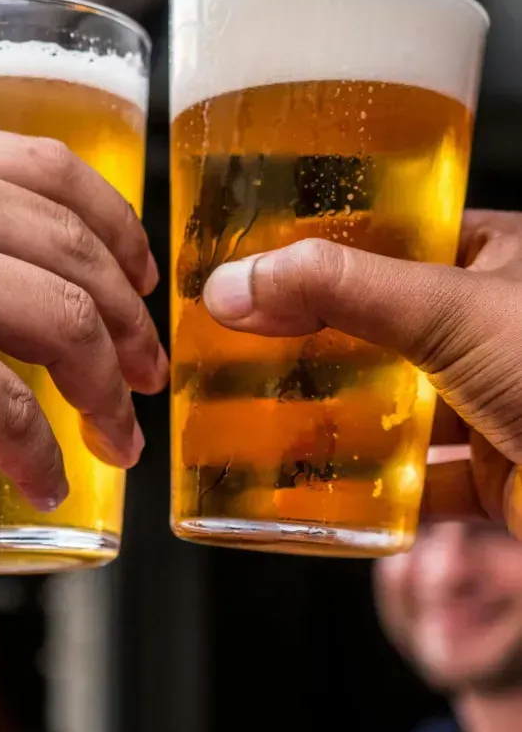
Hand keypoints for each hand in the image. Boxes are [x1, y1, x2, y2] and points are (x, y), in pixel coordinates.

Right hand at [0, 128, 167, 506]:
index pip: (49, 167)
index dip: (117, 225)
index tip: (142, 276)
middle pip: (73, 251)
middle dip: (130, 322)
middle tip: (147, 374)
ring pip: (63, 325)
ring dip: (109, 391)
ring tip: (119, 438)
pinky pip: (9, 410)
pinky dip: (41, 456)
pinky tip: (46, 482)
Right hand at [203, 211, 521, 532]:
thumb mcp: (449, 308)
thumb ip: (340, 290)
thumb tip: (236, 283)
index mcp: (492, 259)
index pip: (387, 239)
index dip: (318, 252)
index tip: (251, 267)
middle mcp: (489, 326)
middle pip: (378, 329)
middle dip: (312, 344)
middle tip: (237, 346)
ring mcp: (491, 402)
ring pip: (394, 407)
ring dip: (333, 420)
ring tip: (257, 418)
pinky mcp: (494, 474)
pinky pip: (417, 480)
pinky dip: (371, 490)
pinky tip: (321, 492)